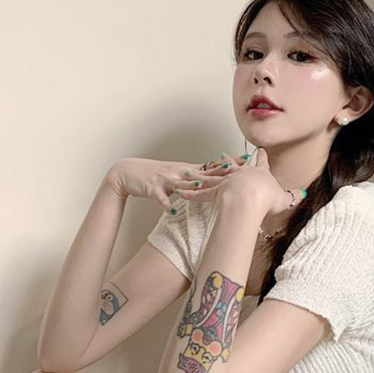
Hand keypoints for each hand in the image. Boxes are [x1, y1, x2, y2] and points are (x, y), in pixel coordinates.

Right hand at [105, 153, 248, 210]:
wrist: (128, 172)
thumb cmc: (156, 176)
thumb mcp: (178, 177)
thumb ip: (195, 181)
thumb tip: (214, 185)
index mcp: (186, 170)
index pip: (211, 167)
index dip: (228, 164)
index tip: (245, 162)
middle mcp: (178, 172)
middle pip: (201, 172)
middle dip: (218, 172)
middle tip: (235, 170)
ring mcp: (165, 179)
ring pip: (181, 183)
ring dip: (192, 185)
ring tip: (204, 187)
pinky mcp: (152, 188)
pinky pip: (160, 197)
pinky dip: (165, 204)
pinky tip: (171, 211)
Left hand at [173, 148, 306, 216]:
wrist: (252, 198)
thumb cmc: (268, 198)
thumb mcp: (284, 198)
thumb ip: (292, 196)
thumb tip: (303, 195)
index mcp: (258, 173)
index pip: (260, 162)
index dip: (260, 157)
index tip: (258, 151)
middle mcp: (240, 174)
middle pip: (232, 166)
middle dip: (227, 161)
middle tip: (220, 155)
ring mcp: (227, 182)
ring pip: (210, 178)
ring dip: (199, 176)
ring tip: (188, 174)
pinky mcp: (216, 193)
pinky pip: (200, 194)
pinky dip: (190, 194)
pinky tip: (181, 193)